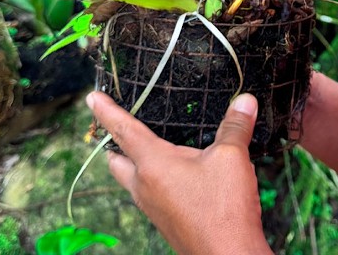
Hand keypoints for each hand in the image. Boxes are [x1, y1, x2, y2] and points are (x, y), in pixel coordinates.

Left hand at [87, 91, 272, 254]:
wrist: (226, 254)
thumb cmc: (223, 207)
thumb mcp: (233, 158)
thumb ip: (235, 126)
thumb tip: (246, 100)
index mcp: (154, 165)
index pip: (124, 130)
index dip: (107, 111)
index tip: (91, 97)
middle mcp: (145, 186)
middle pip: (117, 161)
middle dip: (114, 144)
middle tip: (118, 130)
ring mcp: (153, 206)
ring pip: (132, 180)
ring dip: (134, 164)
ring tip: (150, 151)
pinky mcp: (166, 219)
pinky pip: (150, 193)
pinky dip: (154, 179)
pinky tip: (177, 178)